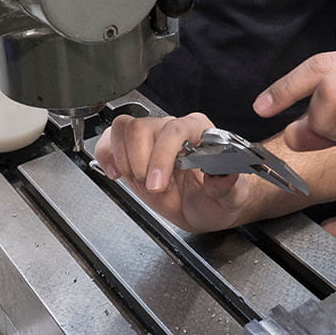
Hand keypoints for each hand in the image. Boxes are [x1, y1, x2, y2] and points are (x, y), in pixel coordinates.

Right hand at [92, 112, 255, 232]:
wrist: (208, 207)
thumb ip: (225, 184)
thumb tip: (221, 174)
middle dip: (140, 163)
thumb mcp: (229, 197)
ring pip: (123, 128)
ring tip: (139, 180)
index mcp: (199, 132)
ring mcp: (151, 137)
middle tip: (151, 188)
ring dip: (124, 160)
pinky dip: (107, 154)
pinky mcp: (132, 150)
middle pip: (142, 128)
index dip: (161, 157)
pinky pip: (110, 138)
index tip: (157, 185)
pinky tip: (117, 172)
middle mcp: (173, 129)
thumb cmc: (218, 197)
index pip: (174, 130)